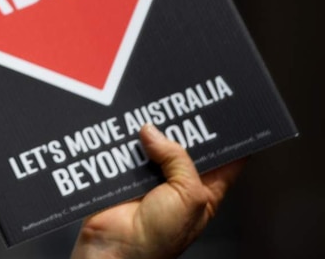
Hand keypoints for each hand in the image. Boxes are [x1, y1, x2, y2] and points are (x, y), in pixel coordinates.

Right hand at [71, 123, 245, 258]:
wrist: (116, 249)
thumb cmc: (160, 237)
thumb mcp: (188, 196)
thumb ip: (178, 159)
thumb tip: (153, 132)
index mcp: (203, 190)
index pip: (223, 158)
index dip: (226, 136)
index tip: (227, 109)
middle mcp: (177, 182)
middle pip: (184, 144)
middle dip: (181, 125)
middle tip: (180, 100)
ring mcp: (149, 178)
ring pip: (152, 144)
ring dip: (148, 130)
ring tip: (147, 107)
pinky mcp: (122, 175)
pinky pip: (123, 150)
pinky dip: (121, 139)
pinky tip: (122, 125)